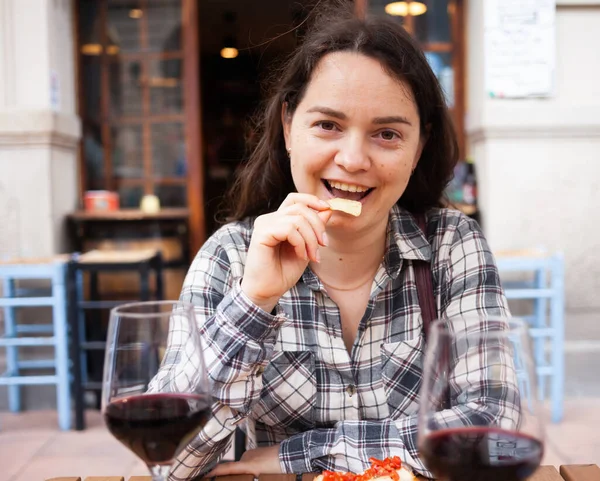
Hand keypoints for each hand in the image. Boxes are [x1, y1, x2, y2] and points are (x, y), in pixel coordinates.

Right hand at [207, 445, 282, 476]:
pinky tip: (260, 469)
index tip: (206, 474)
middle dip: (235, 474)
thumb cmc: (276, 467)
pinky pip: (249, 460)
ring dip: (245, 470)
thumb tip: (242, 474)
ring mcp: (251, 452)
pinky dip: (250, 465)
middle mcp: (246, 456)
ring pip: (243, 464)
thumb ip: (248, 475)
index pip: (227, 468)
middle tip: (240, 476)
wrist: (288, 455)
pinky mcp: (256, 450)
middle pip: (235, 467)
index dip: (215, 471)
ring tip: (257, 474)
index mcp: (247, 464)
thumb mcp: (261, 476)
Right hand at [241, 194, 331, 311]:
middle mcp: (269, 219)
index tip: (327, 209)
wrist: (268, 291)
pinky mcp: (261, 234)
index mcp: (278, 220)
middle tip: (323, 245)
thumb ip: (314, 229)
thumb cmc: (283, 272)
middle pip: (300, 208)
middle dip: (317, 226)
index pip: (295, 199)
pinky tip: (301, 255)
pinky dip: (301, 243)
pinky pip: (289, 229)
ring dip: (311, 238)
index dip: (312, 201)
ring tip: (312, 255)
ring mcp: (264, 225)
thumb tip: (327, 209)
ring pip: (297, 219)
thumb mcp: (306, 247)